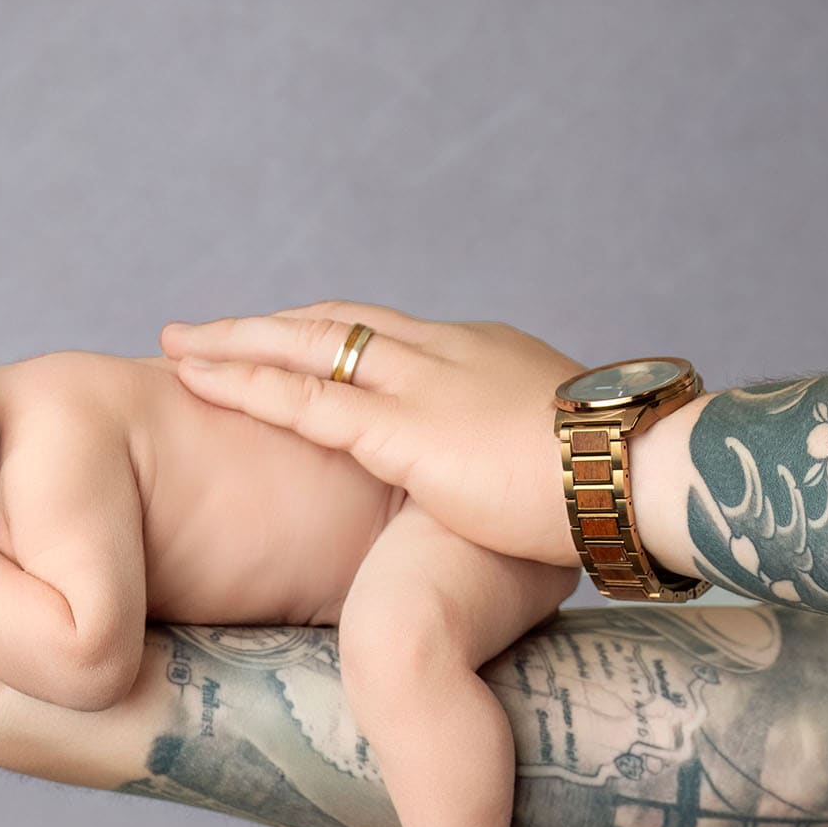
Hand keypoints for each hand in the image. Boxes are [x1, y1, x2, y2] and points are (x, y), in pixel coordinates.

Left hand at [161, 301, 586, 566]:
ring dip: (236, 343)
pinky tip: (197, 379)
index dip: (331, 338)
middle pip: (337, 325)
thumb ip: (527, 468)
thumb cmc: (627, 484)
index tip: (289, 341)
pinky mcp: (403, 430)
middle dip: (269, 327)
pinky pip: (303, 399)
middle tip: (207, 330)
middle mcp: (446, 353)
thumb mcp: (567, 463)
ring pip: (306, 346)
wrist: (648, 475)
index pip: (390, 338)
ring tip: (179, 344)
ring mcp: (422, 385)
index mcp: (486, 358)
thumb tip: (530, 501)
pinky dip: (244, 384)